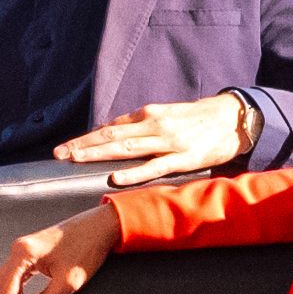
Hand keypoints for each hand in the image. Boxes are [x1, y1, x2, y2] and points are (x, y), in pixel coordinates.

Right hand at [0, 208, 114, 293]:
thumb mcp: (68, 283)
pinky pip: (17, 280)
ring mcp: (24, 252)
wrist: (101, 226)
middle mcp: (19, 251)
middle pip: (1, 290)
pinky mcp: (31, 255)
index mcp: (24, 253)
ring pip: (6, 286)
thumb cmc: (88, 245)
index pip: (7, 292)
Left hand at [59, 94, 253, 180]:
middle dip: (83, 145)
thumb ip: (140, 127)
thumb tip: (113, 135)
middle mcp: (154, 125)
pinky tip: (114, 178)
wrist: (233, 118)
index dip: (86, 138)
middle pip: (111, 136)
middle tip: (59, 155)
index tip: (64, 148)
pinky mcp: (184, 158)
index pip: (110, 128)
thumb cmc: (196, 120)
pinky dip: (133, 173)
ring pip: (126, 148)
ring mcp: (168, 142)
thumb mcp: (165, 117)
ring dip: (98, 154)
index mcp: (148, 115)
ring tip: (75, 160)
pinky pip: (154, 167)